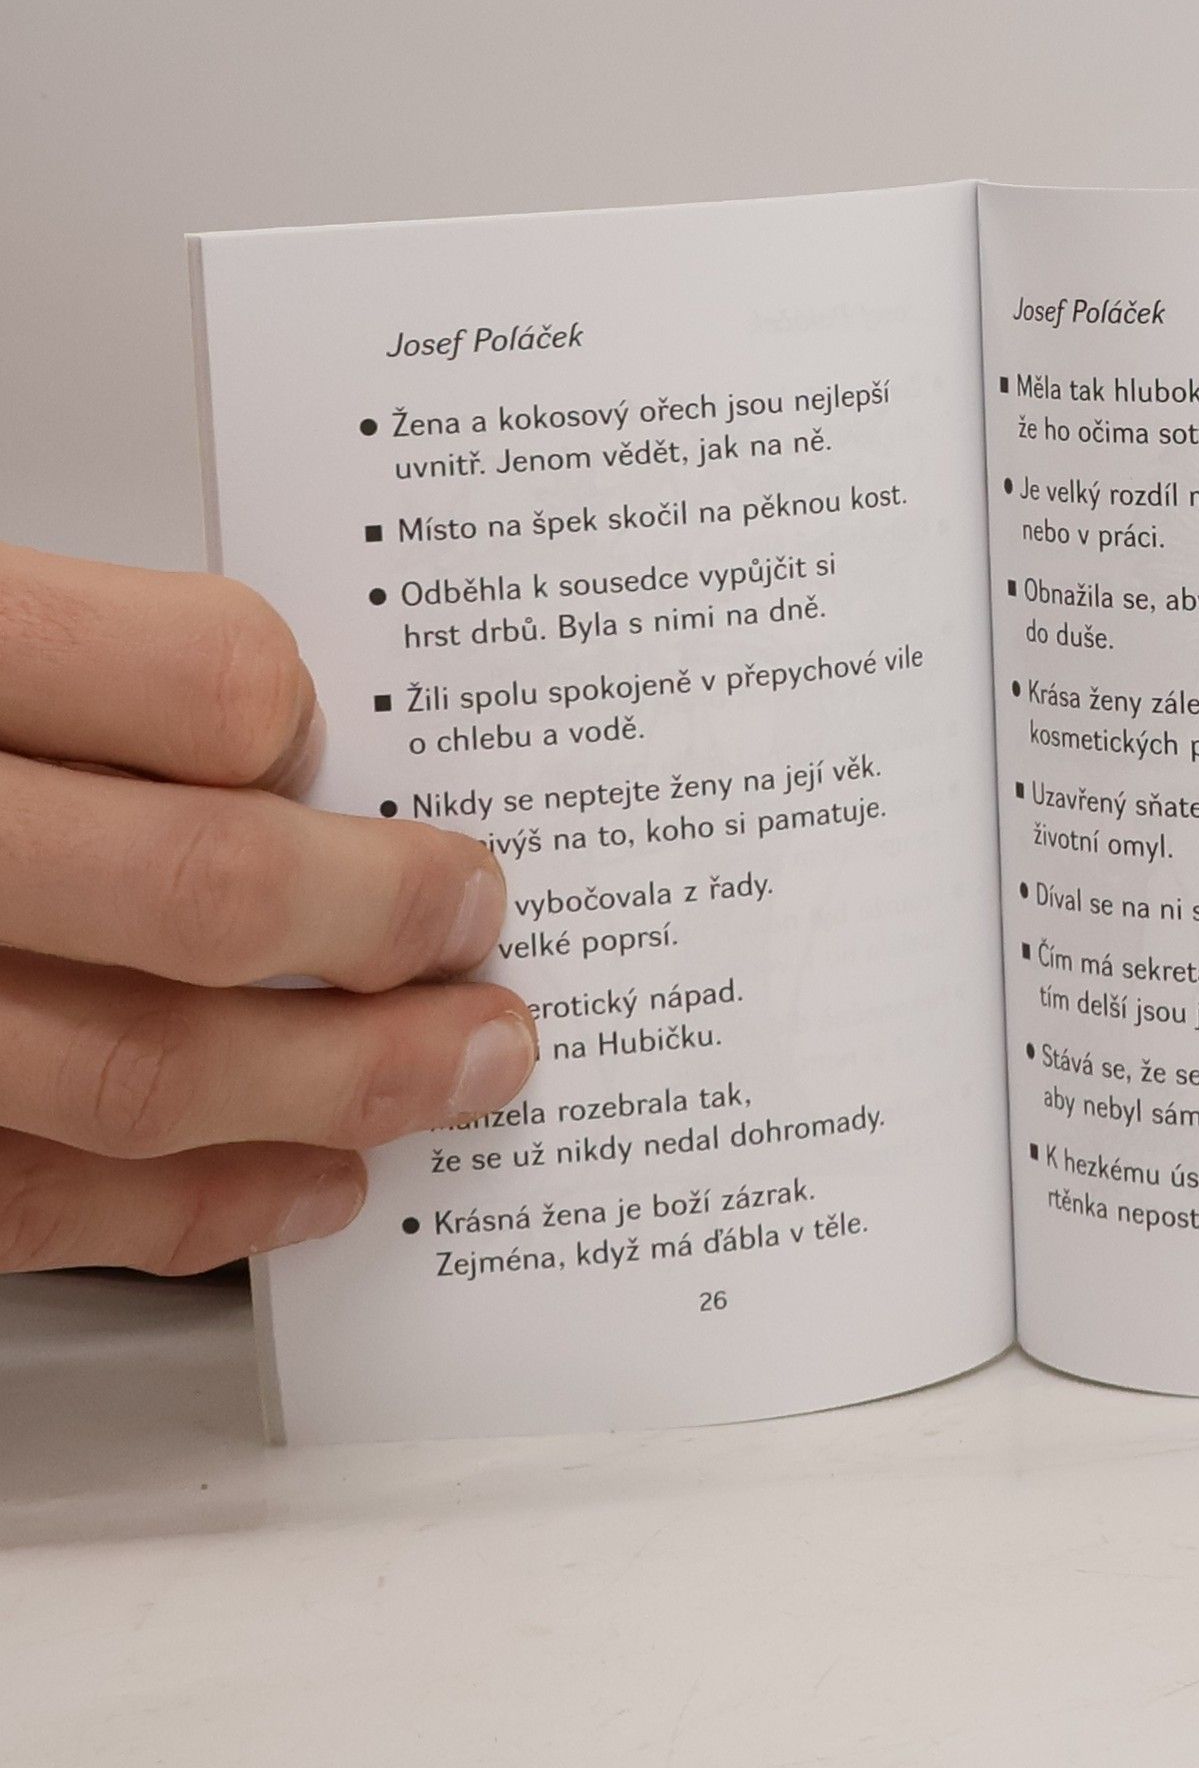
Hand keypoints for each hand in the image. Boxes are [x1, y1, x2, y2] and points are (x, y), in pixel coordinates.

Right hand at [0, 548, 535, 1273]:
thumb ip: (54, 657)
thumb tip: (265, 732)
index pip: (204, 684)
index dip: (311, 724)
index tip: (381, 765)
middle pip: (208, 894)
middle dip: (389, 923)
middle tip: (482, 925)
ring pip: (142, 1074)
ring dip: (345, 1086)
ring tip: (467, 1066)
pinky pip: (40, 1205)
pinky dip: (199, 1212)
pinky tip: (308, 1187)